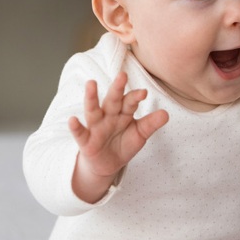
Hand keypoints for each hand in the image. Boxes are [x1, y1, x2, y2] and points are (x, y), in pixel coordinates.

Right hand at [68, 71, 168, 201]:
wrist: (107, 165)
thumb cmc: (123, 144)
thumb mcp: (139, 135)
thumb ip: (151, 124)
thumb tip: (166, 114)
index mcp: (123, 113)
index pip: (129, 102)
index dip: (136, 97)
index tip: (144, 93)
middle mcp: (108, 116)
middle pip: (112, 100)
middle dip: (117, 88)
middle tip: (122, 75)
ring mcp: (96, 126)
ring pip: (93, 110)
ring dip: (91, 97)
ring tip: (91, 84)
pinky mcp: (85, 141)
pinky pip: (80, 133)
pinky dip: (75, 127)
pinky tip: (72, 120)